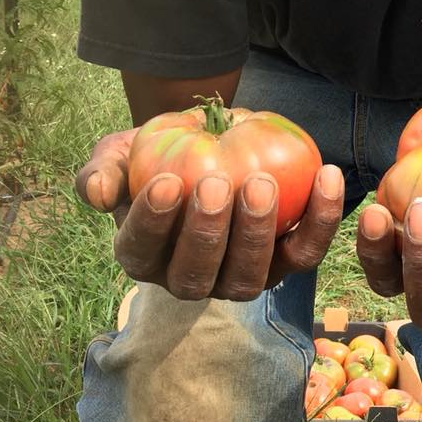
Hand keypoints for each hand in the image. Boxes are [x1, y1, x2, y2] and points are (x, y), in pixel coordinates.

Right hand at [76, 130, 344, 300]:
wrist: (206, 141)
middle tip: (218, 184)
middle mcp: (189, 279)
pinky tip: (325, 175)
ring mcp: (239, 277)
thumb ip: (103, 170)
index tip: (168, 182)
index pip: (143, 250)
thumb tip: (96, 193)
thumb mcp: (120, 153)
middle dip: (208, 234)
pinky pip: (305, 250)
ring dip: (258, 235)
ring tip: (263, 183)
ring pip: (251, 277)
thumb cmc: (157, 152)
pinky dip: (320, 219)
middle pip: (198, 276)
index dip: (154, 222)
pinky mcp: (283, 263)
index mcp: (143, 255)